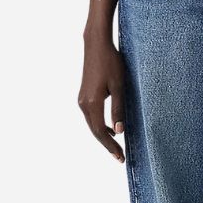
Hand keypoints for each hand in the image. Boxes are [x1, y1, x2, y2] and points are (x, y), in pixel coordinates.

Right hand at [78, 35, 126, 162]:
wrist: (96, 45)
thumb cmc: (111, 63)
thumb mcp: (119, 86)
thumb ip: (118, 109)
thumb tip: (119, 131)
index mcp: (92, 103)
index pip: (101, 132)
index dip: (111, 146)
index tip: (121, 157)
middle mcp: (83, 104)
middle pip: (95, 131)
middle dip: (107, 145)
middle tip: (120, 157)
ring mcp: (81, 99)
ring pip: (92, 124)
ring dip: (104, 136)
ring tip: (117, 147)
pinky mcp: (84, 95)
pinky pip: (91, 116)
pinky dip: (100, 126)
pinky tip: (111, 128)